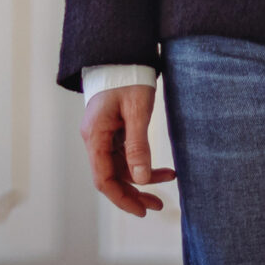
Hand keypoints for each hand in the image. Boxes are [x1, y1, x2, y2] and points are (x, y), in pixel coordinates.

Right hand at [82, 84, 174, 216]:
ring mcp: (102, 134)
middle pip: (111, 177)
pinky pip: (125, 154)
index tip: (141, 211)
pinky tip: (163, 167)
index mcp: (95, 136)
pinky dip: (142, 162)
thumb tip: (141, 179)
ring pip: (120, 167)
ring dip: (143, 177)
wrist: (121, 53)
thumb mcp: (137, 111)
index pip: (103, 180)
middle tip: (158, 205)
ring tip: (170, 179)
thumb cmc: (128, 77)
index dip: (122, 199)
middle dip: (134, 193)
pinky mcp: (112, 130)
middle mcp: (95, 138)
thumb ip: (137, 145)